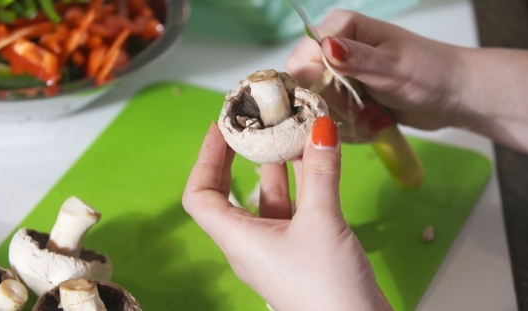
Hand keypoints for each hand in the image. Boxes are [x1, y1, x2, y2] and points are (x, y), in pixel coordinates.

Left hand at [183, 118, 391, 310]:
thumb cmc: (327, 290)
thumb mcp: (322, 222)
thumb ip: (320, 174)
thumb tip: (320, 128)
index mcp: (238, 239)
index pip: (200, 195)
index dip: (206, 158)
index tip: (220, 128)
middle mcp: (251, 243)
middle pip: (231, 193)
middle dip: (240, 155)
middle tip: (252, 123)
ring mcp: (276, 248)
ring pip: (268, 198)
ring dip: (277, 166)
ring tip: (287, 131)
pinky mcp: (301, 251)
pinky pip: (294, 209)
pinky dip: (302, 183)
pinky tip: (315, 160)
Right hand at [286, 10, 464, 142]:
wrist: (454, 95)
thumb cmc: (430, 73)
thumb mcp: (392, 66)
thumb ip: (356, 58)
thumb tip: (325, 45)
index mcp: (339, 28)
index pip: (301, 61)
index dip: (319, 85)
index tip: (348, 98)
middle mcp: (333, 49)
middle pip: (307, 88)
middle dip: (335, 108)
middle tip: (366, 110)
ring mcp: (339, 74)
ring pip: (318, 108)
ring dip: (347, 121)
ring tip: (376, 116)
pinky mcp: (346, 96)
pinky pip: (331, 120)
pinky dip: (353, 128)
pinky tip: (376, 121)